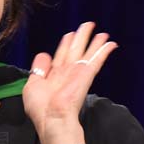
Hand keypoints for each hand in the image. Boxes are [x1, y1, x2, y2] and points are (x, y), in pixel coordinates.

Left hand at [22, 21, 116, 139]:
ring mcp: (77, 73)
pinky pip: (96, 60)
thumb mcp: (32, 84)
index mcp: (54, 75)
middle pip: (76, 50)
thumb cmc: (40, 107)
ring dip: (95, 42)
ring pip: (88, 52)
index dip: (65, 44)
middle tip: (88, 24)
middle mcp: (67, 72)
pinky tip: (111, 43)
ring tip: (103, 32)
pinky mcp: (86, 75)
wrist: (51, 118)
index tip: (70, 34)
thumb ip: (38, 68)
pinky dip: (103, 51)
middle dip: (82, 37)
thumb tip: (44, 55)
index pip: (61, 55)